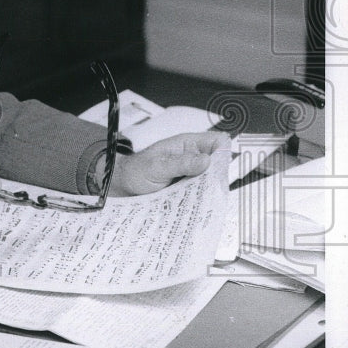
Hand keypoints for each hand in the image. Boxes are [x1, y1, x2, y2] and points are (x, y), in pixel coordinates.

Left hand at [108, 131, 230, 195]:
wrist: (123, 186)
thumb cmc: (136, 170)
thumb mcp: (157, 166)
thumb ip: (180, 163)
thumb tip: (206, 161)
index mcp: (188, 144)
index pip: (217, 141)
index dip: (223, 152)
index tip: (217, 169)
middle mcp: (193, 158)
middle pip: (220, 164)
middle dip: (218, 177)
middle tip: (205, 189)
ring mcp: (193, 174)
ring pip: (213, 181)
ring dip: (209, 191)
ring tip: (197, 200)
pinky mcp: (190, 189)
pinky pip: (203, 194)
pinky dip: (202, 200)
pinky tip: (194, 207)